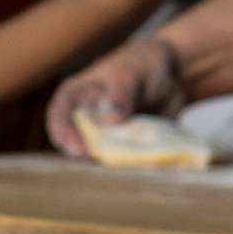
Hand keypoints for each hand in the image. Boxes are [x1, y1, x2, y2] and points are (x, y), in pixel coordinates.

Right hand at [46, 37, 188, 155]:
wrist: (172, 74)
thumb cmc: (141, 64)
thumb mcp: (130, 74)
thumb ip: (120, 95)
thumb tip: (110, 120)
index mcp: (77, 94)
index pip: (59, 116)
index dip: (64, 133)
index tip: (77, 149)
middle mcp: (87, 117)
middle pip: (77, 142)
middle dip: (87, 157)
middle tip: (101, 165)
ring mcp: (106, 133)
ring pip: (100, 154)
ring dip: (109, 163)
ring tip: (122, 169)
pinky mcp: (124, 144)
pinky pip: (123, 158)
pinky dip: (129, 164)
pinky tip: (138, 167)